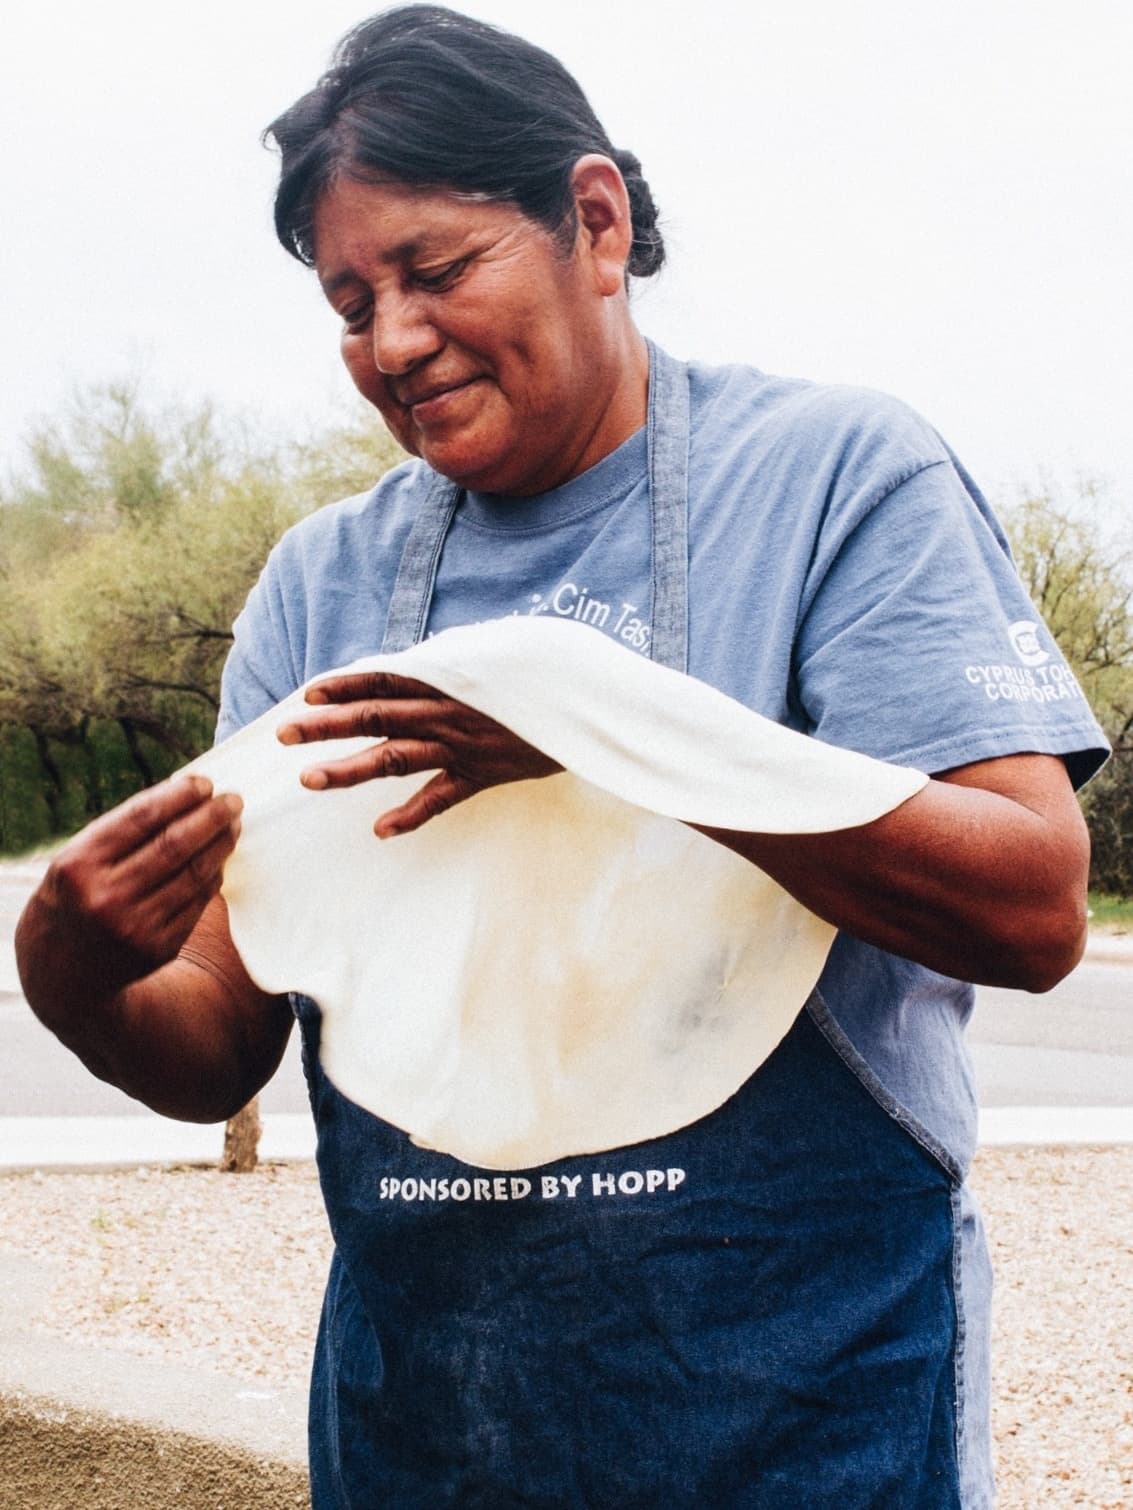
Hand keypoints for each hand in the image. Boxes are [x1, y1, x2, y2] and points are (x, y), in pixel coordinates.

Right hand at [17, 775, 242, 1007]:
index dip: (179, 797)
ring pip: (193, 875)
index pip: (140, 819)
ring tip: (233, 826)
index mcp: (78, 865)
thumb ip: (123, 831)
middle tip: (234, 800)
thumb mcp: (77, 860)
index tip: (205, 783)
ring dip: (220, 845)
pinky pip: (197, 904)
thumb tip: (186, 795)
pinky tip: (219, 861)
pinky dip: (212, 877)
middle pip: (174, 846)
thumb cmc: (76, 897)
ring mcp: (134, 927)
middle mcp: (105, 896)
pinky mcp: (158, 948)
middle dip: (210, 818)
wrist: (61, 970)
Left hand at [276, 670, 560, 836]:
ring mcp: (463, 745)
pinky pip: (442, 797)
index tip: (308, 693)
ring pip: (396, 757)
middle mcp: (448, 712)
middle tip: (283, 733)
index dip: (346, 685)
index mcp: (448, 680)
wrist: (587, 706)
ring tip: (308, 779)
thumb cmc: (538, 678)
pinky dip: (412, 814)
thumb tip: (416, 665)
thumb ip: (453, 664)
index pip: (386, 678)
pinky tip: (380, 830)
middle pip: (377, 717)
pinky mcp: (483, 774)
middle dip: (326, 725)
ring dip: (350, 769)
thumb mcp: (495, 658)